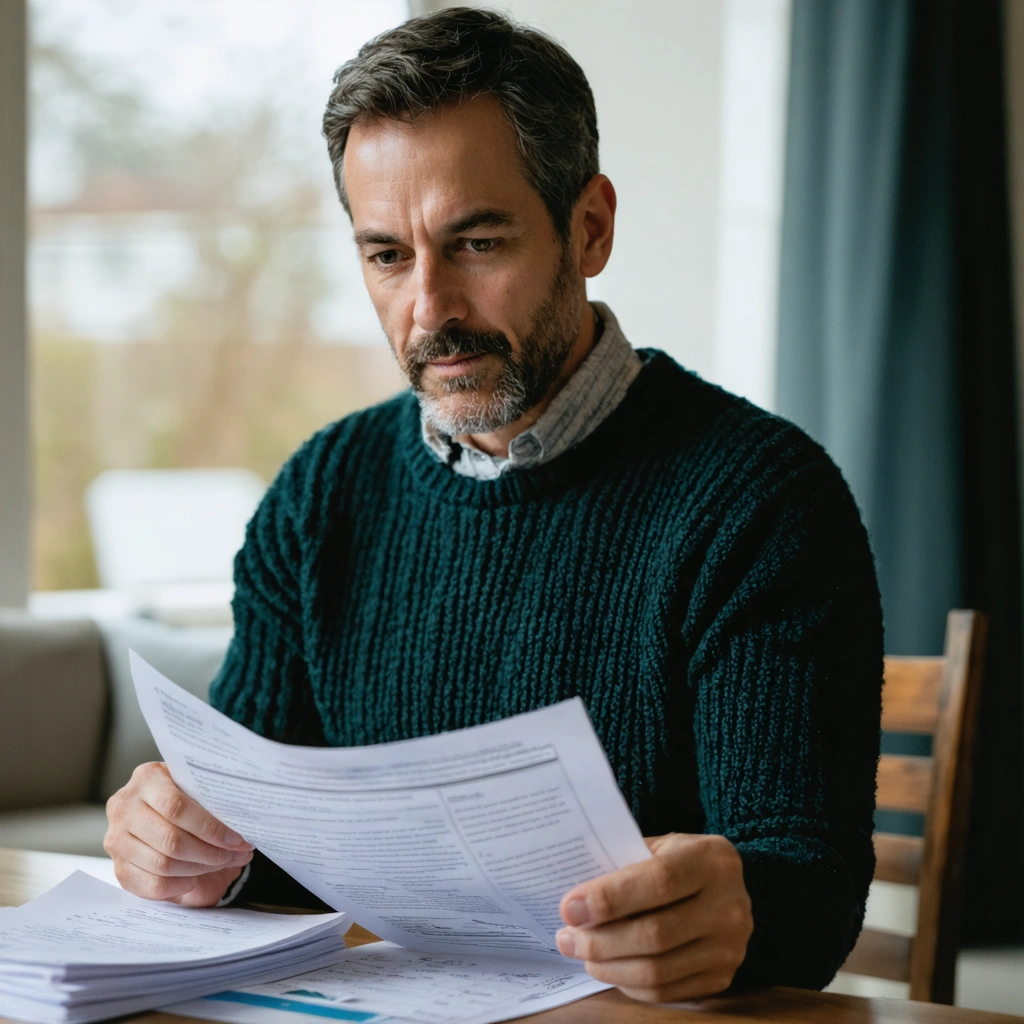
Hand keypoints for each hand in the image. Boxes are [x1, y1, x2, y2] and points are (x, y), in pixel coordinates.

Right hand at [104, 762, 253, 906]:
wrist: (157, 811)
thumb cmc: (185, 796)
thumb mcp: (194, 786)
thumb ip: (209, 798)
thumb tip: (242, 824)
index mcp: (146, 778)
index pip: (177, 808)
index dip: (210, 828)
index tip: (237, 839)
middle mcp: (124, 807)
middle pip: (171, 841)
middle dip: (210, 853)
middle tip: (236, 855)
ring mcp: (116, 839)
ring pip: (163, 864)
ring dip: (200, 869)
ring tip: (222, 864)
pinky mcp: (118, 866)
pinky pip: (151, 884)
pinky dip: (179, 884)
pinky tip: (196, 878)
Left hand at [556, 833, 752, 1002]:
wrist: (728, 885)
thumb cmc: (680, 860)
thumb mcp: (660, 846)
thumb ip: (625, 865)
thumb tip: (576, 903)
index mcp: (711, 860)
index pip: (658, 882)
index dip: (610, 898)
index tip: (570, 908)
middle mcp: (729, 906)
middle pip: (655, 934)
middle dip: (601, 940)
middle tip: (566, 937)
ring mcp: (729, 947)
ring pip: (658, 971)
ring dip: (608, 966)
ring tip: (581, 953)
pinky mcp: (721, 978)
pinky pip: (665, 992)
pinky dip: (628, 983)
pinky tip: (609, 967)